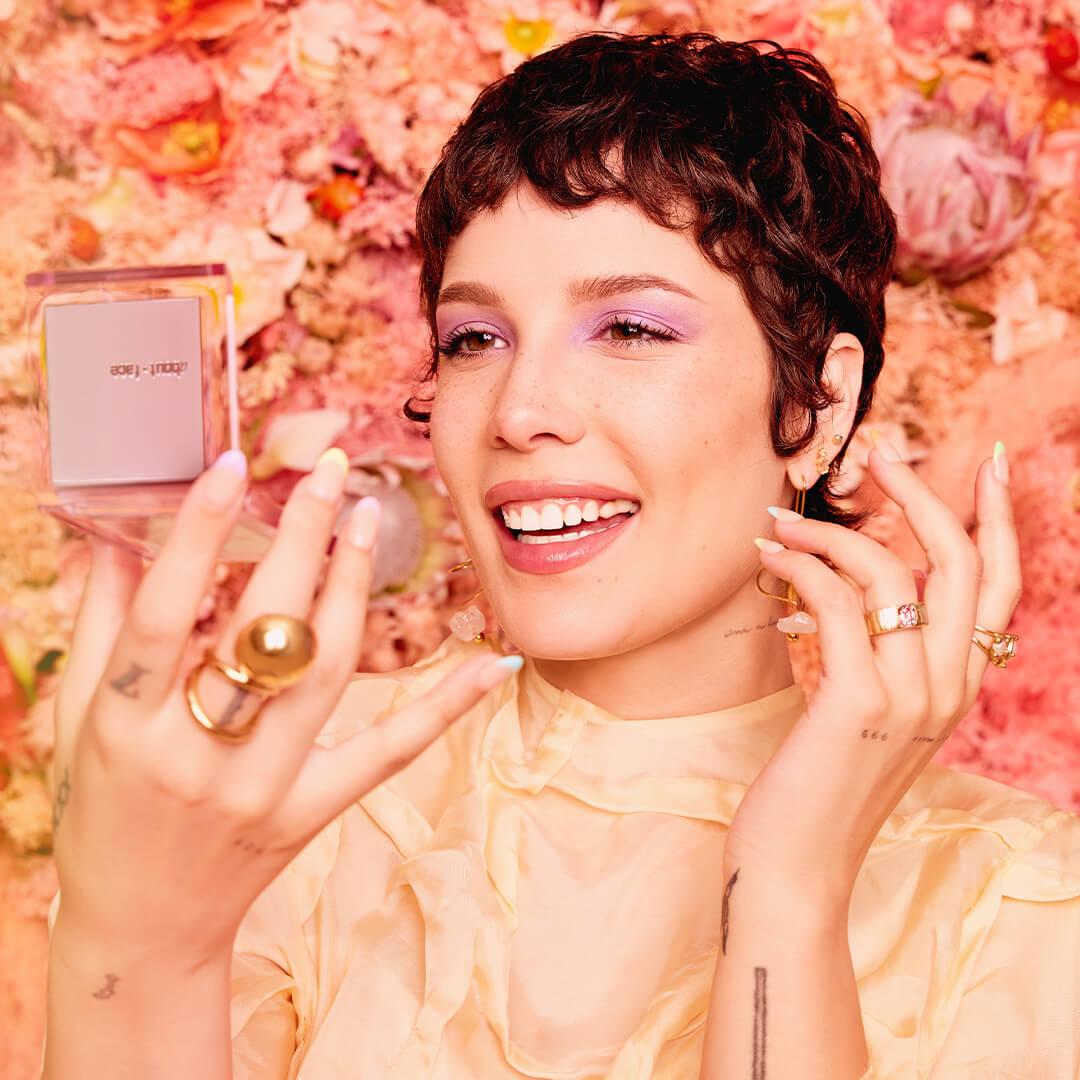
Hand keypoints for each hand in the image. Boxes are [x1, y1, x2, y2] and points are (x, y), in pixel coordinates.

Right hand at [49, 449, 517, 964]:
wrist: (142, 926)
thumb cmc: (102, 805)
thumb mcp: (76, 719)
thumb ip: (100, 623)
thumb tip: (110, 533)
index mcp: (125, 725)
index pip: (165, 613)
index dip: (196, 536)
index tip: (230, 466)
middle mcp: (196, 755)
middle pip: (260, 632)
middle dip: (297, 540)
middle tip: (328, 471)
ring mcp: (262, 788)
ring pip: (324, 674)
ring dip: (350, 589)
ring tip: (364, 521)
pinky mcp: (312, 811)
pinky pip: (390, 752)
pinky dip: (446, 707)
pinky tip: (495, 663)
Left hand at [725, 437, 1020, 906]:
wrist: (797, 863)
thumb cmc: (819, 783)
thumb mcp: (867, 713)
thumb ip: (882, 656)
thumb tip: (853, 586)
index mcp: (958, 684)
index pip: (998, 587)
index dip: (998, 520)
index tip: (984, 464)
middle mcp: (949, 686)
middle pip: (960, 562)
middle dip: (923, 493)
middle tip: (877, 452)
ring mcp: (910, 694)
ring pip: (892, 573)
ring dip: (829, 533)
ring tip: (778, 522)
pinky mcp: (859, 701)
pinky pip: (838, 602)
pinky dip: (801, 566)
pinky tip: (769, 557)